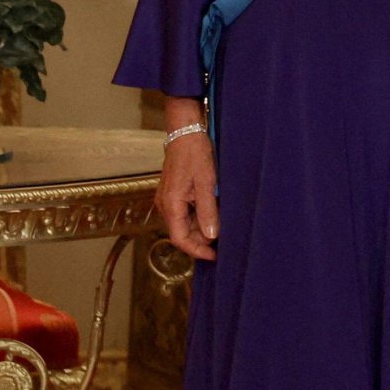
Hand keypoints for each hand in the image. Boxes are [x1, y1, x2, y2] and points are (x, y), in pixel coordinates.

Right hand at [156, 132, 218, 260]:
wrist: (185, 133)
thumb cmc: (195, 155)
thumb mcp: (206, 184)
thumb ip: (208, 211)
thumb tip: (211, 235)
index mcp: (171, 204)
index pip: (179, 239)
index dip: (197, 250)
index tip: (215, 255)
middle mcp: (165, 205)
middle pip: (182, 233)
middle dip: (202, 239)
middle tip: (224, 235)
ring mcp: (168, 200)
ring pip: (184, 224)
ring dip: (201, 227)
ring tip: (221, 221)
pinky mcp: (173, 194)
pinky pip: (185, 213)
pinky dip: (198, 217)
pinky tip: (213, 211)